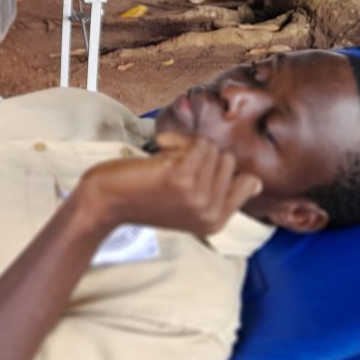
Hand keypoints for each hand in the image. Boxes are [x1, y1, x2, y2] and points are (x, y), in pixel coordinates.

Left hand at [77, 133, 262, 236]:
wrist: (104, 203)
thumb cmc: (140, 198)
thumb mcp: (185, 207)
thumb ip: (216, 197)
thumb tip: (255, 181)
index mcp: (215, 222)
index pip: (249, 183)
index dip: (222, 166)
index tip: (194, 166)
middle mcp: (211, 212)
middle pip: (228, 160)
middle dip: (200, 152)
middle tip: (172, 161)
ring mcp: (199, 195)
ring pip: (212, 148)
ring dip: (186, 144)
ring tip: (164, 157)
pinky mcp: (183, 176)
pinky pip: (197, 142)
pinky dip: (176, 137)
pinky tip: (159, 149)